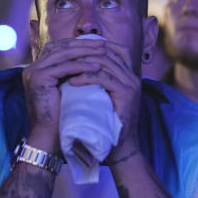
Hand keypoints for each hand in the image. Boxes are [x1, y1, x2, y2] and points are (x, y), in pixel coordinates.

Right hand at [22, 37, 107, 149]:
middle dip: (83, 44)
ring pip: (63, 54)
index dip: (79, 44)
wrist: (49, 136)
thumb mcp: (66, 88)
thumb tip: (92, 57)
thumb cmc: (61, 116)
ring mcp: (33, 72)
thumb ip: (71, 72)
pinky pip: (64, 67)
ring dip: (85, 52)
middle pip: (61, 47)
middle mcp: (32, 67)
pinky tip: (96, 67)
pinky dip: (81, 66)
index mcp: (37, 68)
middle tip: (103, 44)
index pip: (59, 47)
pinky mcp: (38, 79)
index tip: (98, 44)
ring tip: (103, 52)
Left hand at [65, 39, 141, 161]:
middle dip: (84, 53)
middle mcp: (133, 77)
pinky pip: (104, 78)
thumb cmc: (109, 126)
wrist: (122, 150)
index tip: (72, 52)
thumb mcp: (104, 99)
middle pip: (108, 52)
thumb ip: (99, 84)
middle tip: (65, 58)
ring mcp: (131, 85)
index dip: (93, 47)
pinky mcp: (126, 94)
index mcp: (130, 76)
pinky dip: (86, 78)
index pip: (114, 50)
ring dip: (83, 64)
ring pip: (105, 62)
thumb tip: (78, 70)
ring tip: (66, 69)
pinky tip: (73, 83)